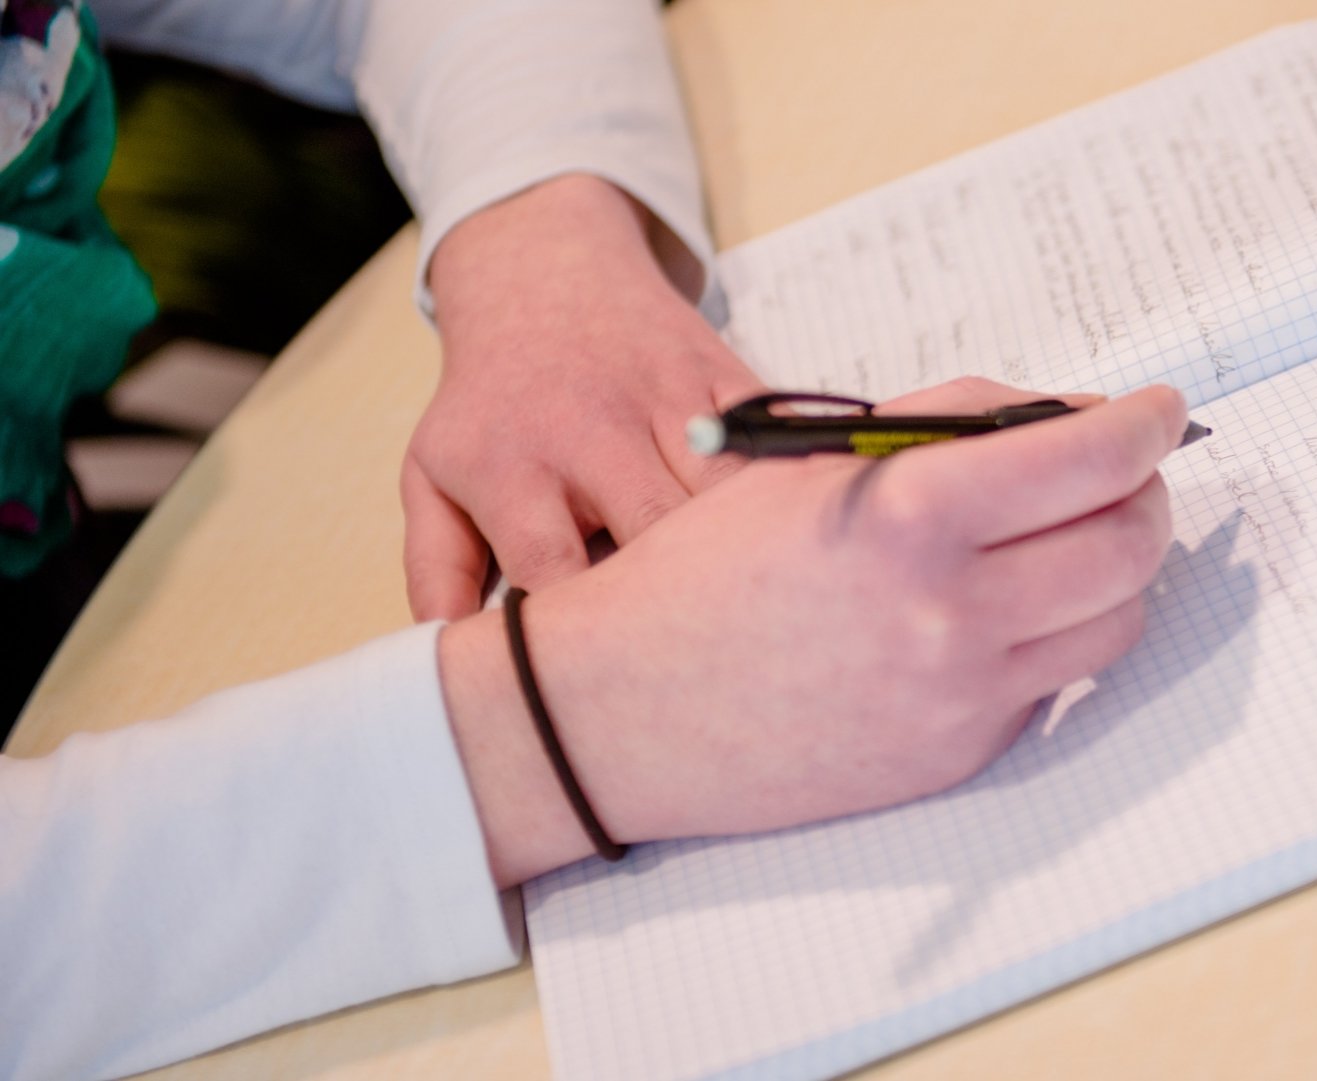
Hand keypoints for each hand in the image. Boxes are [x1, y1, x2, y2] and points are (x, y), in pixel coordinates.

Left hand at [405, 174, 766, 621]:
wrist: (546, 275)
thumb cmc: (494, 402)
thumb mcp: (434, 474)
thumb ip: (436, 568)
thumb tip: (442, 655)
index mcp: (512, 464)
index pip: (551, 567)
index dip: (582, 631)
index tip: (605, 678)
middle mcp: (591, 429)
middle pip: (655, 527)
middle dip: (679, 598)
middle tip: (702, 663)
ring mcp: (668, 400)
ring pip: (727, 490)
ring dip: (746, 552)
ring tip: (764, 618)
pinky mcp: (727, 379)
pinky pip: (777, 443)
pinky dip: (798, 492)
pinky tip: (808, 543)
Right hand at [435, 378, 1190, 885]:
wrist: (620, 710)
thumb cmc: (705, 570)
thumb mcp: (812, 461)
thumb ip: (947, 425)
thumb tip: (1069, 413)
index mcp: (911, 514)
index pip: (1092, 458)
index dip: (1147, 424)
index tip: (1160, 410)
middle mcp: (951, 612)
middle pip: (1130, 544)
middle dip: (1146, 494)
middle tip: (1126, 473)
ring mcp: (962, 696)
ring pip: (1117, 622)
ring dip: (1118, 569)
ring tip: (1076, 539)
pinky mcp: (960, 756)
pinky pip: (1055, 684)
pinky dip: (1054, 635)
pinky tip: (1006, 609)